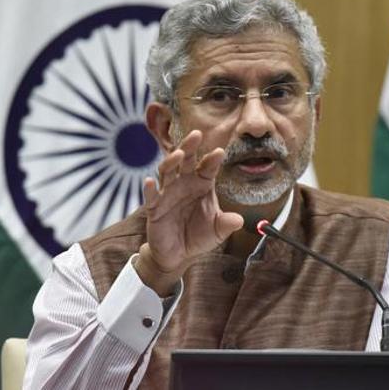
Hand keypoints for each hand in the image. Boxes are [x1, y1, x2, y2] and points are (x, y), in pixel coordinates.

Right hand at [134, 130, 242, 294]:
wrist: (178, 254)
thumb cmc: (198, 236)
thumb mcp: (216, 231)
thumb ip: (227, 224)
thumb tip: (239, 221)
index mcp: (202, 184)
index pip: (208, 167)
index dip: (212, 159)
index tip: (219, 152)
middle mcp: (184, 183)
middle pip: (186, 160)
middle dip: (190, 147)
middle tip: (196, 135)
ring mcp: (168, 193)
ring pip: (167, 171)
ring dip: (172, 161)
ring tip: (179, 154)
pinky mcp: (154, 207)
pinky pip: (150, 196)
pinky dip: (149, 188)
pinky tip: (149, 181)